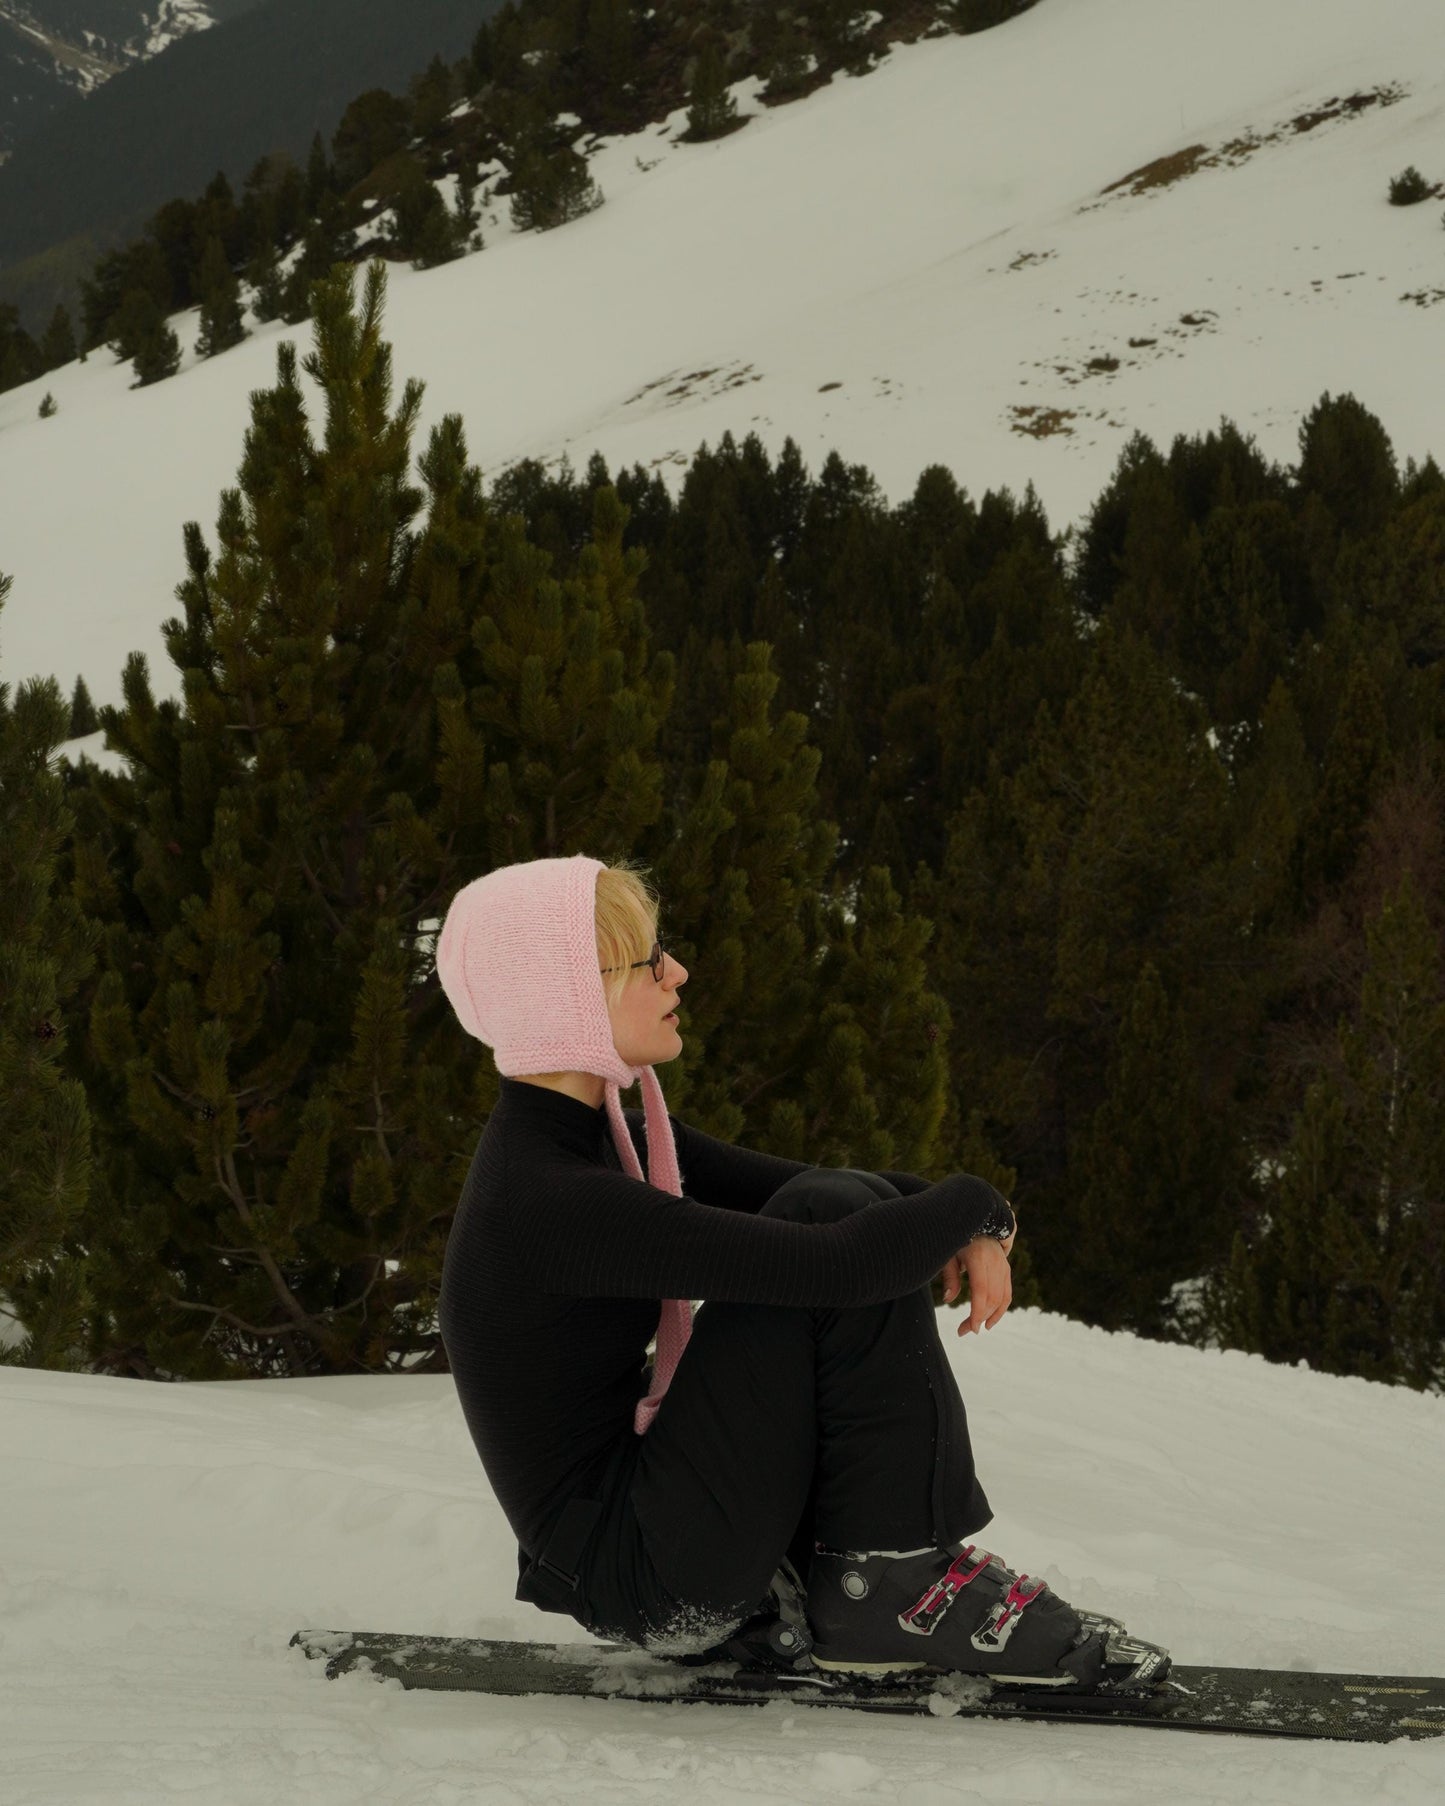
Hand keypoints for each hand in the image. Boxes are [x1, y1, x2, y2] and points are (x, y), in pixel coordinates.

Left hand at [939, 1211, 1014, 1336]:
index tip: (970, 1329)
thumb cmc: (955, 1237)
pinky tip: (990, 1320)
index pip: (981, 1291)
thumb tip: (949, 1300)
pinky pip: (1007, 1293)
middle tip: (964, 1331)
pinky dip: (1000, 1309)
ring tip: (975, 1328)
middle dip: (979, 1318)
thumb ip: (949, 1276)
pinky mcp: (1006, 1269)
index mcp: (978, 1257)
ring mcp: (1003, 1265)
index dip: (977, 1312)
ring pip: (1003, 1298)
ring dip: (991, 1317)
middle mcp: (994, 1262)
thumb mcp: (947, 1253)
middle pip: (992, 1298)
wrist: (976, 1220)